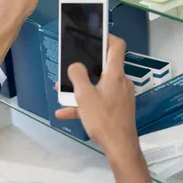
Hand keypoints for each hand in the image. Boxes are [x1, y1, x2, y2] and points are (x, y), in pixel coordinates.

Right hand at [56, 35, 150, 182]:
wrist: (119, 147)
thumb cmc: (103, 119)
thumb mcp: (84, 96)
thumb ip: (77, 76)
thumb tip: (75, 66)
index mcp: (115, 74)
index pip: (117, 46)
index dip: (106, 36)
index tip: (93, 35)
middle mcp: (120, 82)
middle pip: (102, 66)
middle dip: (83, 67)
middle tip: (69, 66)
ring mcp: (119, 96)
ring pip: (97, 85)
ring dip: (80, 88)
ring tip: (62, 91)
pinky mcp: (117, 109)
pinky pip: (98, 101)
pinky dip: (83, 104)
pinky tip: (64, 112)